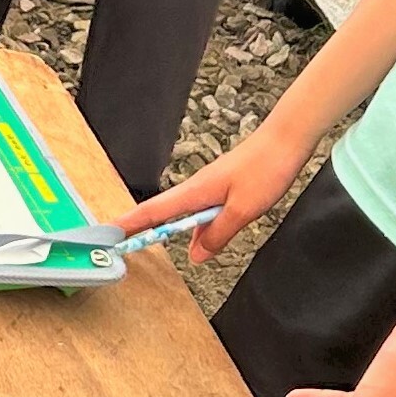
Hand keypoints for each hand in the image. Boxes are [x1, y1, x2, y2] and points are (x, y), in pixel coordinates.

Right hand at [129, 108, 311, 262]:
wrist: (286, 140)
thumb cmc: (265, 168)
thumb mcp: (242, 209)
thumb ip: (218, 233)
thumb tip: (196, 256)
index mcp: (195, 191)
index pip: (154, 211)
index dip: (130, 224)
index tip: (109, 235)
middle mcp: (197, 188)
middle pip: (163, 213)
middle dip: (141, 228)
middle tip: (123, 244)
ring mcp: (210, 187)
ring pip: (185, 214)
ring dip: (171, 229)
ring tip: (159, 246)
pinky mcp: (224, 187)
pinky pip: (203, 211)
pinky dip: (198, 226)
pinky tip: (206, 239)